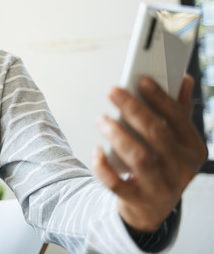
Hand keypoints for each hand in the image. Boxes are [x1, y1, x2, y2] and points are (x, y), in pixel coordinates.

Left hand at [93, 75, 206, 232]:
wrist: (152, 208)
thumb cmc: (163, 165)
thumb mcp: (177, 141)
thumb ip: (178, 111)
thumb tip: (183, 79)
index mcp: (192, 148)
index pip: (178, 118)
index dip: (159, 98)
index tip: (141, 80)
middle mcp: (181, 168)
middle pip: (156, 134)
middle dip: (133, 110)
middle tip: (113, 91)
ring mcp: (161, 186)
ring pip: (139, 157)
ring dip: (118, 135)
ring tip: (101, 119)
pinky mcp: (138, 199)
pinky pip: (117, 184)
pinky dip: (104, 168)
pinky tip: (96, 151)